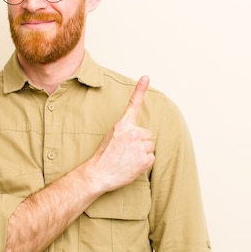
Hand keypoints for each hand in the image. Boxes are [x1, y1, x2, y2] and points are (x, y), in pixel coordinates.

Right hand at [86, 76, 155, 192]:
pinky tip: (133, 165)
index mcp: (123, 125)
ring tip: (128, 159)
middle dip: (140, 142)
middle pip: (147, 134)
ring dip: (142, 152)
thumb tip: (139, 133)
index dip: (140, 90)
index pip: (133, 105)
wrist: (99, 174)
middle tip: (127, 151)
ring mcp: (139, 146)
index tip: (146, 77)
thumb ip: (125, 131)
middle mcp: (133, 133)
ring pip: (150, 146)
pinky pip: (152, 158)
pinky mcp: (145, 159)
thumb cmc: (104, 156)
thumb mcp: (111, 136)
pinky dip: (144, 162)